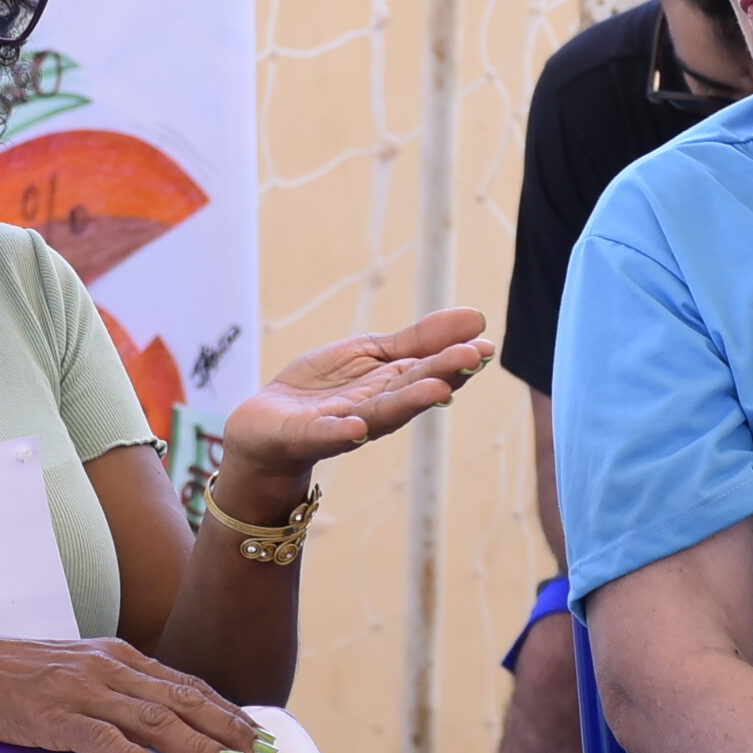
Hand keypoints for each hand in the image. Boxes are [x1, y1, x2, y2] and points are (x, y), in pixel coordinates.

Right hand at [0, 632, 275, 752]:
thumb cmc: (17, 672)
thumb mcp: (79, 669)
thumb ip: (119, 688)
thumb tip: (162, 718)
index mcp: (117, 655)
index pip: (186, 684)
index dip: (226, 709)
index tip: (259, 733)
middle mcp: (107, 667)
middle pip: (181, 701)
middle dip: (228, 729)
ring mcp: (81, 690)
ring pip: (152, 719)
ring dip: (196, 745)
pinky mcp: (52, 714)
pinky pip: (99, 737)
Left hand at [220, 308, 492, 476]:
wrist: (266, 427)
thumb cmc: (323, 390)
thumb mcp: (370, 353)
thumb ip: (417, 339)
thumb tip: (476, 316)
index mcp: (392, 386)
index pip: (429, 369)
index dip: (456, 357)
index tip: (486, 343)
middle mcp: (376, 408)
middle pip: (412, 389)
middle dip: (442, 373)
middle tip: (473, 356)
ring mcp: (343, 424)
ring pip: (381, 414)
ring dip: (409, 403)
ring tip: (439, 389)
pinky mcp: (307, 436)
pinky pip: (327, 435)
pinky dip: (342, 433)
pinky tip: (356, 426)